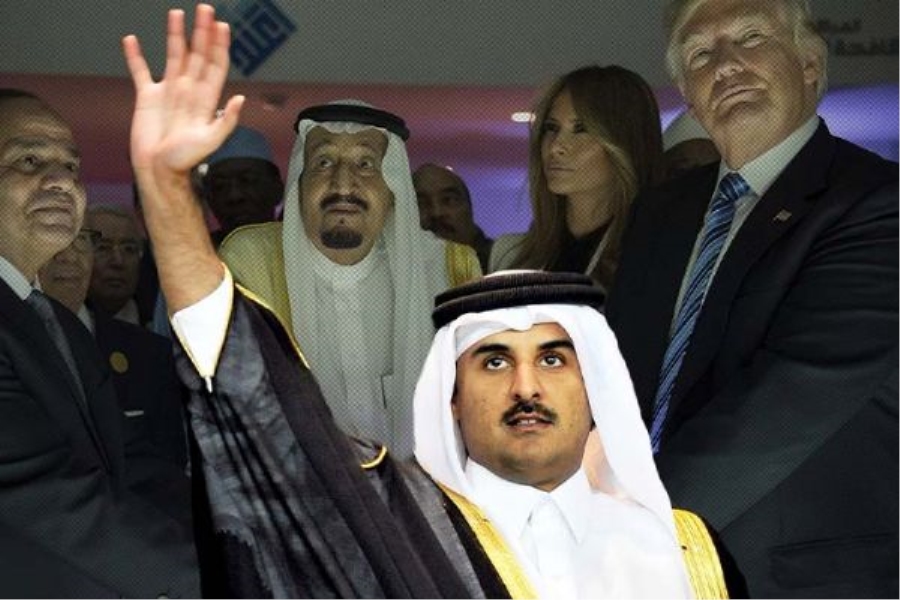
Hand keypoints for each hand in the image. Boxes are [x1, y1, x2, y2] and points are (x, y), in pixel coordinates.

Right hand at [122, 3, 243, 180]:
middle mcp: (189, 91)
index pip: (215, 66)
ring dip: (175, 35)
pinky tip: (131, 39)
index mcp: (205, 99)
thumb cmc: (185, 160)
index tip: (222, 26)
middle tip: (205, 9)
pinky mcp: (147, 97)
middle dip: (202, 32)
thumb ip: (227, 121)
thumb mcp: (211, 142)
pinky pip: (140, 72)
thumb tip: (240, 99)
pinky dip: (135, 56)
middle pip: (197, 54)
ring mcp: (168, 92)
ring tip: (176, 13)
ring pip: (173, 56)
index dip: (219, 46)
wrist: (158, 170)